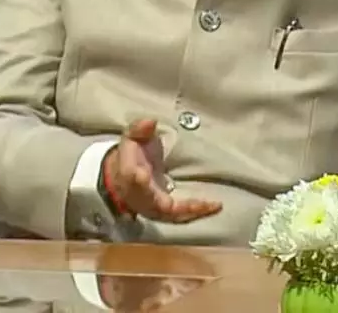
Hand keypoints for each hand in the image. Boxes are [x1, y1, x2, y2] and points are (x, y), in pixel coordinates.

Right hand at [103, 119, 221, 222]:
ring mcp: (152, 207)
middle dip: (174, 205)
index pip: (130, 177)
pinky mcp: (163, 213)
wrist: (122, 179)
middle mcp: (140, 196)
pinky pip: (181, 216)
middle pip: (154, 204)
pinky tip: (215, 207)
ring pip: (171, 216)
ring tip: (215, 206)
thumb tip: (150, 121)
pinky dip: (197, 213)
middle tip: (200, 203)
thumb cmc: (132, 154)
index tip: (142, 176)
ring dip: (193, 212)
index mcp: (128, 174)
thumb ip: (139, 129)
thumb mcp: (132, 137)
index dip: (135, 178)